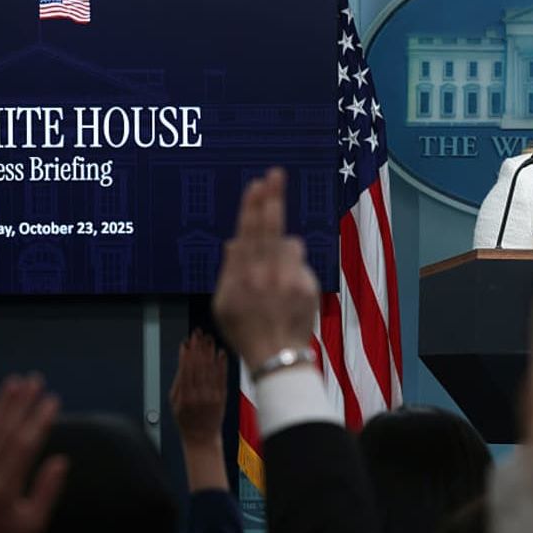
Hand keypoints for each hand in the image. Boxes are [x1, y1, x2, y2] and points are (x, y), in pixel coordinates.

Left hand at [0, 375, 67, 532]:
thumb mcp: (34, 524)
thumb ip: (47, 491)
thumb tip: (60, 460)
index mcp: (4, 490)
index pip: (24, 445)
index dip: (39, 420)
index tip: (52, 400)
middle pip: (3, 431)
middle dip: (21, 403)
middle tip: (35, 380)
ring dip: (0, 404)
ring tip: (13, 382)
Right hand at [170, 330, 229, 491]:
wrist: (201, 437)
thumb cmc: (185, 419)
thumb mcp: (174, 402)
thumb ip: (178, 380)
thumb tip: (182, 359)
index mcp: (184, 396)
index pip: (186, 369)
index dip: (187, 353)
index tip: (188, 340)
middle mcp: (198, 395)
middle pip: (199, 366)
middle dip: (198, 348)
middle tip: (198, 333)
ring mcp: (212, 396)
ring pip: (211, 369)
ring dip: (210, 352)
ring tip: (208, 339)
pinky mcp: (222, 397)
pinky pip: (222, 377)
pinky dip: (222, 364)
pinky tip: (221, 353)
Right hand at [213, 167, 318, 368]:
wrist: (277, 357)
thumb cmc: (245, 330)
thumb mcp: (223, 303)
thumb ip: (230, 270)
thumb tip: (235, 241)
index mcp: (242, 276)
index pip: (249, 232)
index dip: (253, 206)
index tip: (258, 185)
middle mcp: (266, 275)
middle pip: (271, 227)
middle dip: (273, 198)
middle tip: (276, 174)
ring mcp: (289, 280)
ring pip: (291, 245)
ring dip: (285, 250)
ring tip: (276, 277)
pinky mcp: (308, 287)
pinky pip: (301, 266)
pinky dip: (294, 272)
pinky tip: (288, 294)